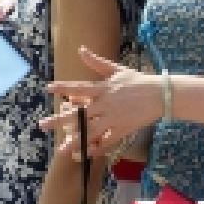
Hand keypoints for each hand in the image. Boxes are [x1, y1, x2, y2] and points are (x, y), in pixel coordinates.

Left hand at [39, 47, 162, 156]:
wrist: (161, 95)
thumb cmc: (138, 81)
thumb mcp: (117, 70)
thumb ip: (97, 62)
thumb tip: (81, 49)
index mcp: (104, 88)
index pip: (80, 87)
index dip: (64, 87)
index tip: (49, 88)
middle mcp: (106, 104)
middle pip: (79, 114)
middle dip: (60, 120)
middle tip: (42, 124)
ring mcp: (114, 118)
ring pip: (91, 132)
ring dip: (74, 141)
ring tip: (60, 149)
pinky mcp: (123, 129)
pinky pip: (107, 141)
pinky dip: (96, 148)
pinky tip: (84, 154)